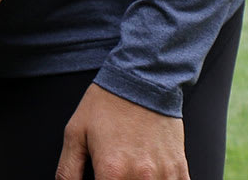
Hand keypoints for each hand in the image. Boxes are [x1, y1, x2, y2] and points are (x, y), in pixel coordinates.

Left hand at [55, 84, 187, 179]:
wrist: (142, 78)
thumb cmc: (108, 103)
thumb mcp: (75, 133)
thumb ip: (67, 170)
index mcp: (112, 172)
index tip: (99, 179)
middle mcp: (140, 177)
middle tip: (112, 173)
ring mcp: (163, 175)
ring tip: (129, 172)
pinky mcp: (179, 169)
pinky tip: (149, 175)